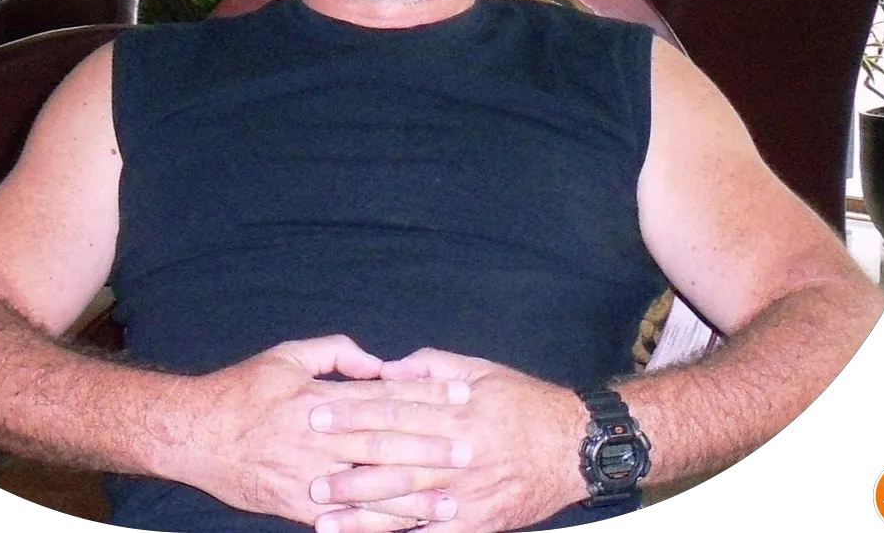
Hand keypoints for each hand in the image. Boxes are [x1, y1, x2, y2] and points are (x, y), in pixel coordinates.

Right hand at [160, 335, 473, 528]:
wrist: (194, 433)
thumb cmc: (242, 390)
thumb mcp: (287, 356)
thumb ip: (335, 352)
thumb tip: (377, 361)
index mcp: (320, 399)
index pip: (385, 397)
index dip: (426, 397)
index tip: (461, 398)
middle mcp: (319, 438)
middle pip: (386, 444)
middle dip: (431, 448)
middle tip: (470, 450)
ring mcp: (309, 476)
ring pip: (371, 487)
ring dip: (415, 495)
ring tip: (452, 499)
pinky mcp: (297, 506)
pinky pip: (345, 520)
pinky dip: (376, 525)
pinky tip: (405, 529)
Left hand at [307, 348, 589, 532]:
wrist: (574, 446)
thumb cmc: (524, 402)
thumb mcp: (481, 370)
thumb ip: (432, 365)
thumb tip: (388, 367)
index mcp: (455, 409)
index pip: (394, 409)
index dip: (352, 413)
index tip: (316, 415)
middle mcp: (458, 451)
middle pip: (394, 459)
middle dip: (348, 468)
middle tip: (309, 473)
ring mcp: (467, 491)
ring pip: (407, 503)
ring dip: (363, 513)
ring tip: (324, 516)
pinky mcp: (477, 521)